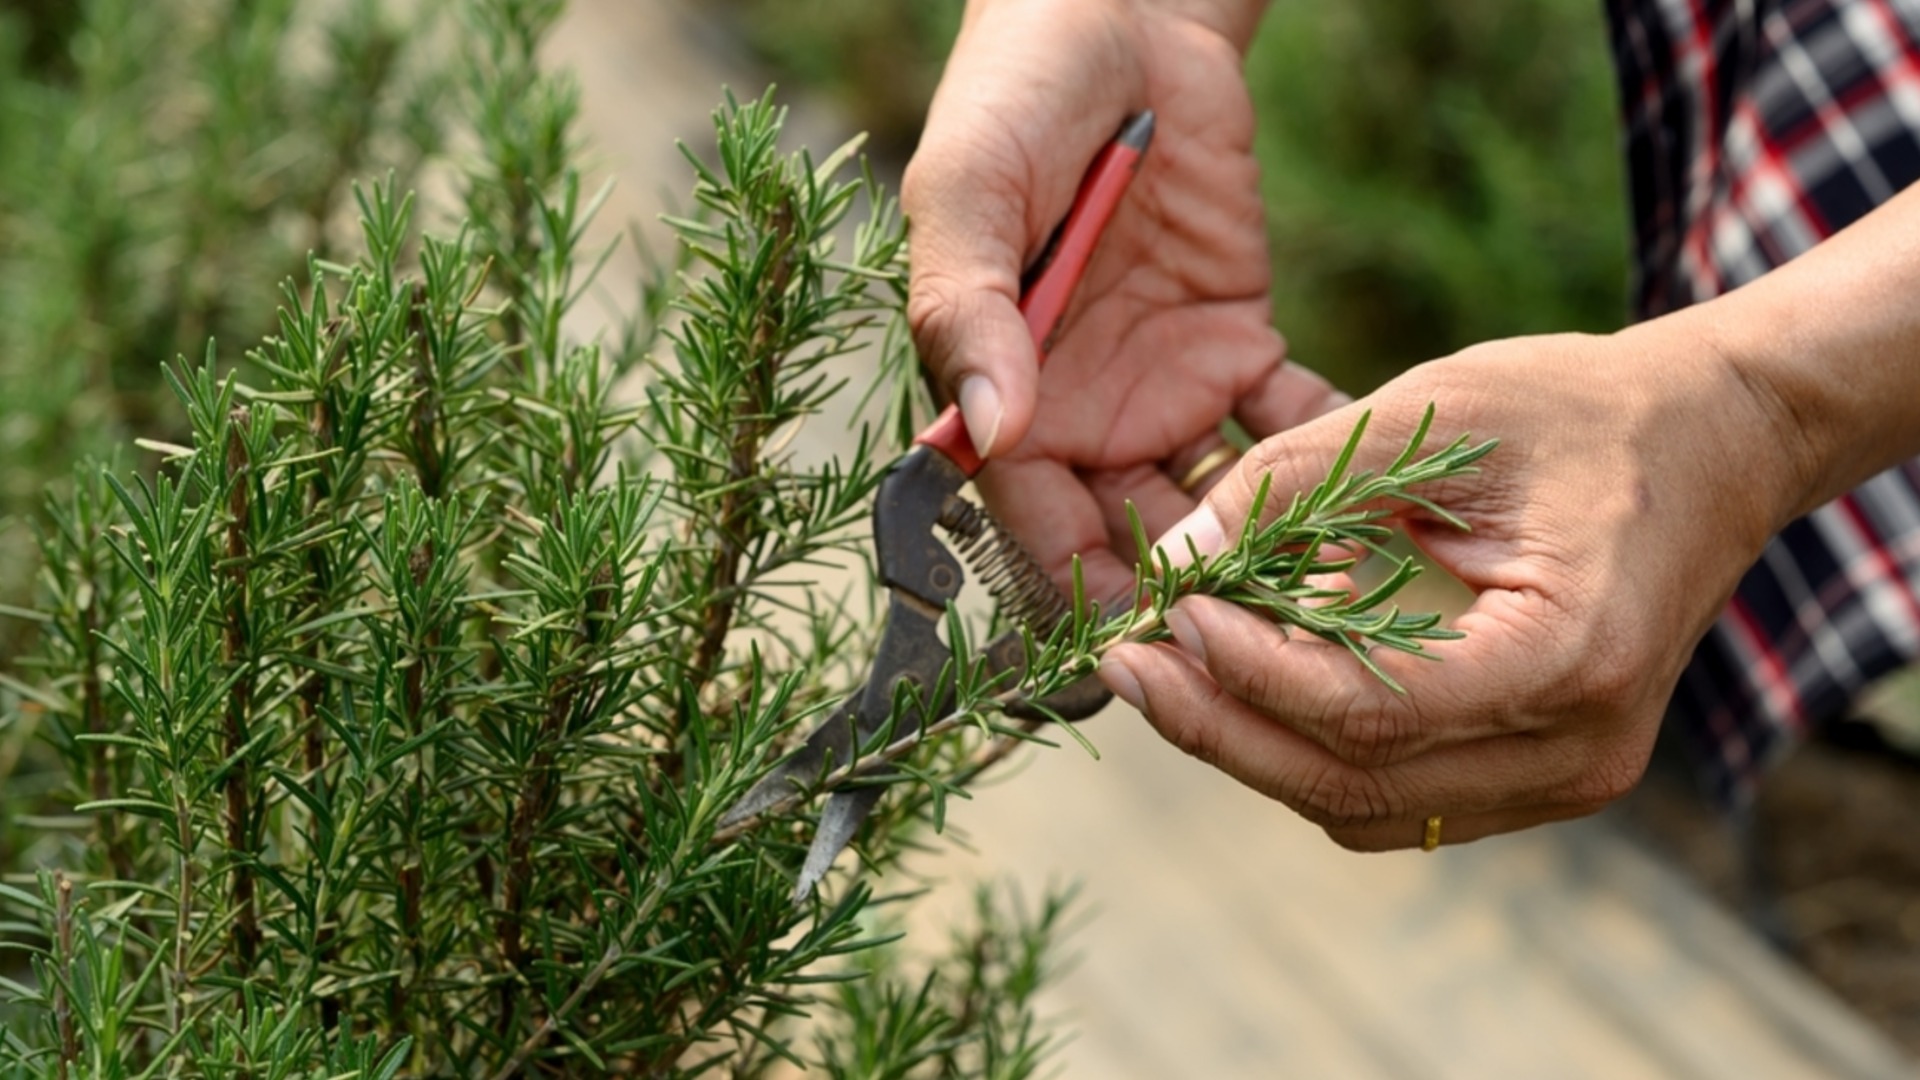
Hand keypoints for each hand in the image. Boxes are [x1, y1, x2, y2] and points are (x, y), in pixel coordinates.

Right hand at [903, 0, 1343, 600]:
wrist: (1122, 18)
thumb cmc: (1016, 98)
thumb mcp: (969, 193)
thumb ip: (968, 310)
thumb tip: (986, 434)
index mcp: (1007, 399)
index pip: (1037, 525)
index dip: (1087, 588)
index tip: (1152, 642)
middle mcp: (1082, 415)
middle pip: (1132, 539)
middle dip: (1192, 596)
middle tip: (1269, 643)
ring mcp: (1163, 387)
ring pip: (1214, 502)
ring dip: (1266, 550)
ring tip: (1335, 599)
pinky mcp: (1238, 346)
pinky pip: (1287, 423)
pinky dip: (1331, 462)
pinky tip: (1380, 503)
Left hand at [1096, 321, 1806, 848]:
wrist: (1715, 442)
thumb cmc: (1582, 410)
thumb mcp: (1438, 413)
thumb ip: (1296, 481)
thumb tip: (1169, 558)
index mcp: (1569, 655)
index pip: (1376, 712)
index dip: (1254, 674)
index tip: (1174, 614)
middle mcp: (1578, 748)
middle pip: (1357, 787)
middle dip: (1220, 729)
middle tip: (1122, 664)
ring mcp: (1568, 778)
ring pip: (1365, 809)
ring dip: (1252, 747)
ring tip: (1164, 672)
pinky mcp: (1543, 774)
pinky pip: (1397, 797)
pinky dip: (1309, 751)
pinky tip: (1245, 686)